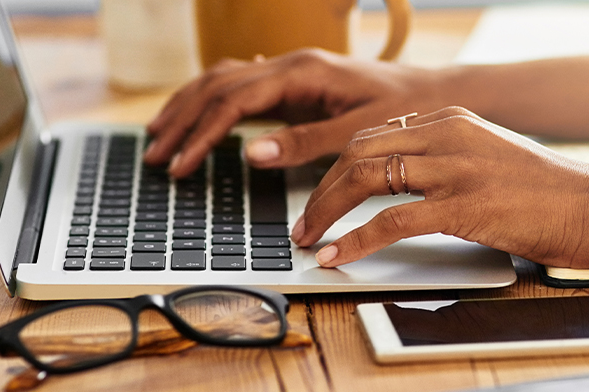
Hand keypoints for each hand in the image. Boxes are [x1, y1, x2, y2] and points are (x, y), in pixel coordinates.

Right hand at [143, 49, 449, 176]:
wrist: (434, 93)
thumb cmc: (405, 110)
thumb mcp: (358, 133)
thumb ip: (304, 143)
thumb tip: (251, 153)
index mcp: (303, 73)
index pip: (233, 101)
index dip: (201, 135)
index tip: (181, 165)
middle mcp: (290, 65)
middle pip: (216, 86)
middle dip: (181, 121)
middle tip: (154, 156)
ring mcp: (291, 71)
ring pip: (222, 80)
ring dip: (188, 107)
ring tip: (159, 137)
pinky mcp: (295, 83)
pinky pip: (240, 85)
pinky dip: (211, 100)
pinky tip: (197, 112)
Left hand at [291, 107, 588, 268]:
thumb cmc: (550, 192)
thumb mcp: (490, 158)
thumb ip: (446, 161)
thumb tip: (400, 185)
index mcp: (451, 119)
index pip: (373, 135)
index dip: (335, 167)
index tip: (318, 193)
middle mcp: (448, 134)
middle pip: (359, 152)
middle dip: (320, 189)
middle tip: (304, 222)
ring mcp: (455, 168)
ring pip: (365, 179)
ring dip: (327, 212)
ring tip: (310, 239)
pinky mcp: (464, 205)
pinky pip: (391, 221)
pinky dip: (355, 239)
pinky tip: (339, 254)